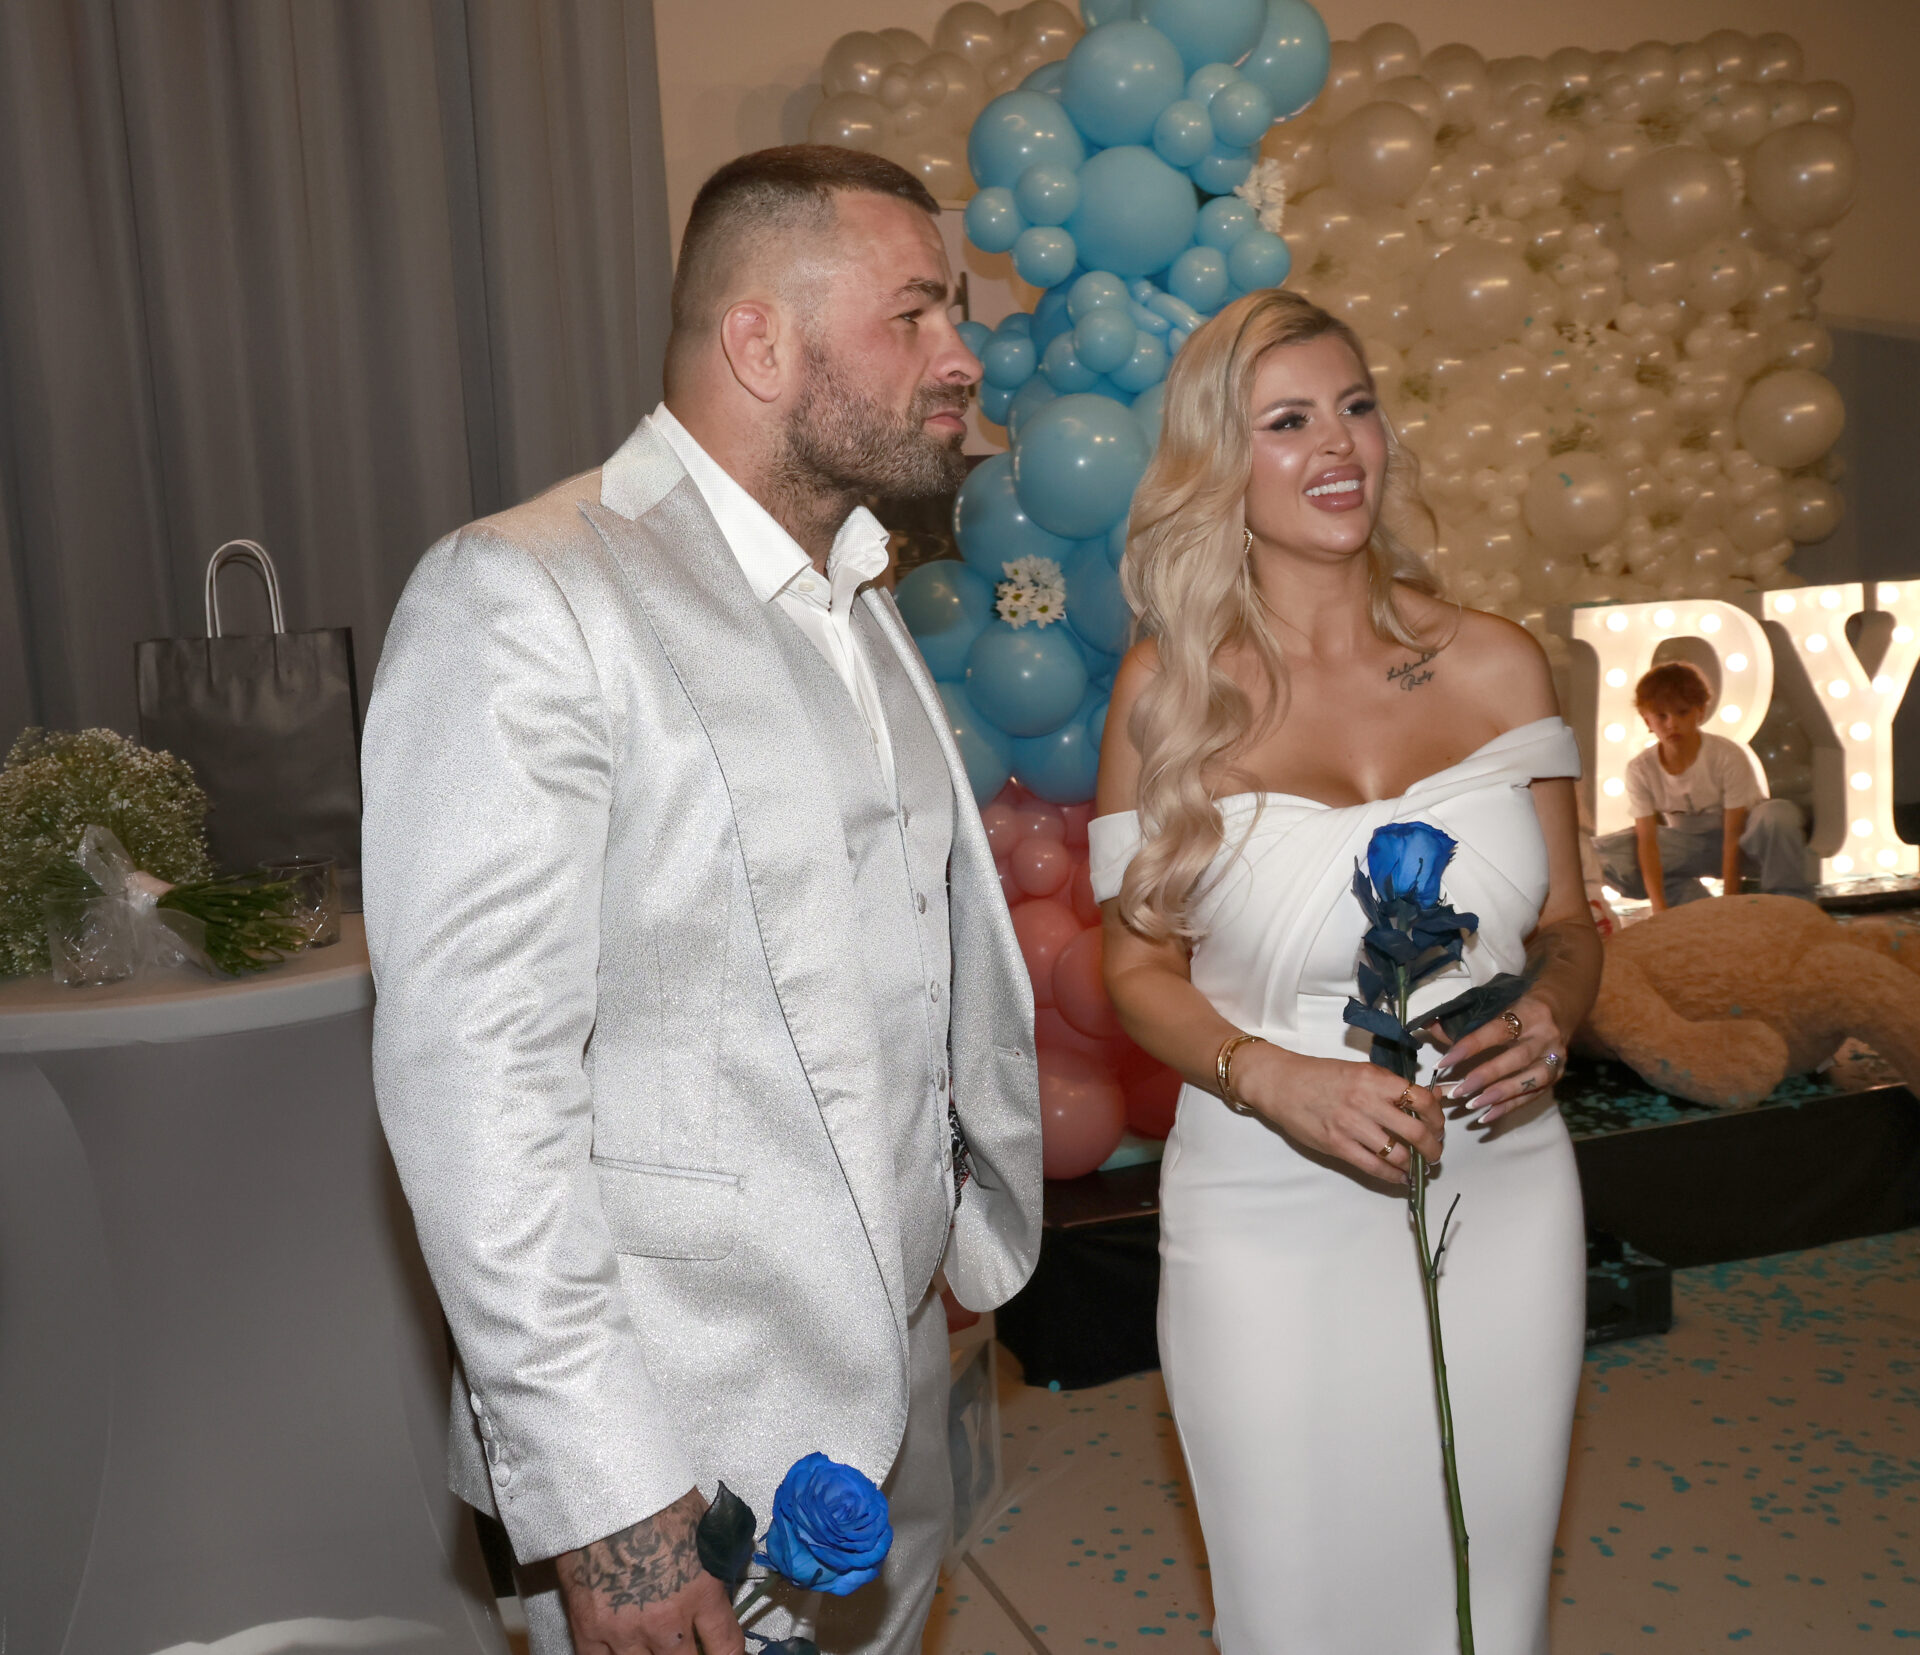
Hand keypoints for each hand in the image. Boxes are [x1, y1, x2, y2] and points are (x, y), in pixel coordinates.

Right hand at [560, 1487, 744, 1654]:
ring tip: (657, 1644)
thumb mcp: (708, 1526)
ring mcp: (626, 1630)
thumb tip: (730, 1579)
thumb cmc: (658, 1497)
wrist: (607, 1487)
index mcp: (701, 1592)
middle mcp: (666, 1620)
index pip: (726, 1647)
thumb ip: (720, 1562)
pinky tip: (624, 1650)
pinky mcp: (589, 1629)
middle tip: (687, 1645)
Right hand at [1235, 1042, 1443, 1185]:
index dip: (1437, 1117)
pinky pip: (1374, 1167)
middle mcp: (1366, 1102)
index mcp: (1374, 1079)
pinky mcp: (1337, 1146)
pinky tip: (1400, 1176)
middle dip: (1433, 1147)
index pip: (1421, 1100)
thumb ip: (1393, 1086)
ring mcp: (1351, 1126)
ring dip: (1415, 1164)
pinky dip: (1393, 1176)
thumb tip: (1433, 1098)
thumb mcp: (1361, 1071)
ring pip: (1398, 1154)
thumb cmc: (1321, 1075)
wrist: (1282, 1084)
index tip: (1438, 1125)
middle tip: (1434, 1152)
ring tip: (1417, 1165)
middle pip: (1415, 1132)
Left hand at [1428, 992, 1565, 1125]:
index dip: (1469, 1048)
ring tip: (1472, 1106)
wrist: (1560, 1008)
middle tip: (1457, 1092)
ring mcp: (1555, 1058)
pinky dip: (1509, 1107)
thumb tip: (1429, 1027)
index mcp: (1529, 1012)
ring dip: (1499, 1095)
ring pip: (1529, 1080)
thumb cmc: (1518, 1006)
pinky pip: (1533, 1095)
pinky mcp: (1557, 1076)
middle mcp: (1546, 1036)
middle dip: (1484, 1077)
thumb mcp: (1497, 1003)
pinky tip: (1487, 1116)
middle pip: (1515, 1059)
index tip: (1443, 1063)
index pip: (1496, 1031)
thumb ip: (1465, 1019)